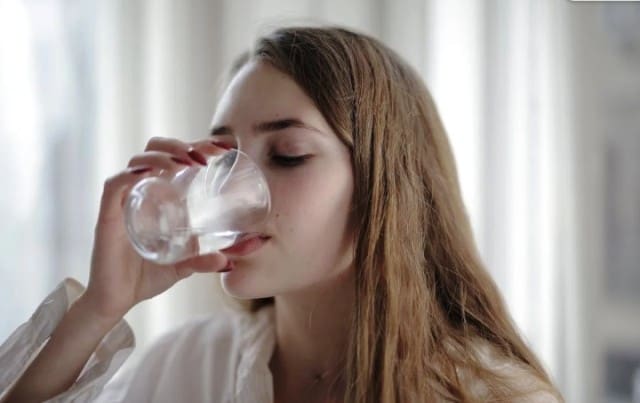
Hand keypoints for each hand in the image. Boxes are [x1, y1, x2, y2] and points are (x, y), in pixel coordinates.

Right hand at [82, 137, 229, 320]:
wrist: (117, 301)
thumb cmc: (146, 277)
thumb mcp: (184, 266)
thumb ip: (205, 260)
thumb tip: (230, 260)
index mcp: (159, 195)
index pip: (176, 157)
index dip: (197, 145)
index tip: (223, 148)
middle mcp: (141, 191)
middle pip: (155, 149)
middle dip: (180, 144)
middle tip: (204, 157)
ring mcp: (123, 202)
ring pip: (137, 161)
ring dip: (163, 155)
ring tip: (186, 163)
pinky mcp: (107, 216)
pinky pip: (115, 185)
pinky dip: (131, 174)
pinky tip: (150, 173)